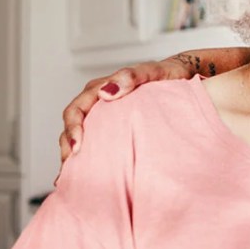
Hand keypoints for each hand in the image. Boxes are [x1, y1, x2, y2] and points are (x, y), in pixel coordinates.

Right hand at [57, 56, 194, 163]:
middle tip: (71, 168)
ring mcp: (103, 117)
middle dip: (68, 147)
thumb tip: (106, 93)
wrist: (181, 77)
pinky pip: (96, 143)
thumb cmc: (165, 74)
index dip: (72, 128)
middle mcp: (96, 103)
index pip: (76, 110)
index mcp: (99, 88)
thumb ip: (130, 76)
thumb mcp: (150, 71)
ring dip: (73, 155)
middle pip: (72, 127)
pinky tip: (83, 175)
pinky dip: (86, 158)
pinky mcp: (113, 128)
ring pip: (80, 136)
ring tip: (73, 176)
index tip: (78, 146)